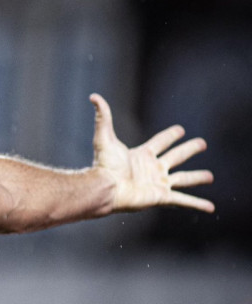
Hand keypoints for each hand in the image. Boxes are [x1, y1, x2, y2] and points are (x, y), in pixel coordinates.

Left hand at [91, 93, 214, 213]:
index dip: (170, 136)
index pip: (160, 142)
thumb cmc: (104, 165)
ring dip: (197, 177)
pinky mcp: (161, 196)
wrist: (106, 187)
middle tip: (202, 143)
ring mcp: (158, 183)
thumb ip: (103, 117)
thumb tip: (94, 96)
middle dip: (189, 150)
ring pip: (183, 179)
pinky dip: (197, 204)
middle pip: (176, 157)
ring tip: (210, 176)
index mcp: (142, 155)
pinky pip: (184, 200)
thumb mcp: (105, 137)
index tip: (180, 130)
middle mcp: (152, 169)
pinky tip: (209, 207)